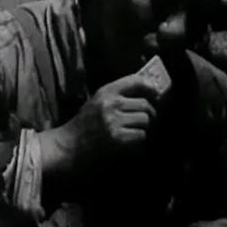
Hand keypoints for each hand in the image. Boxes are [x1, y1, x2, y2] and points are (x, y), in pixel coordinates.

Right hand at [38, 74, 158, 176]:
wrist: (69, 144)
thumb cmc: (85, 123)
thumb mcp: (98, 100)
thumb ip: (119, 94)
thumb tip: (148, 92)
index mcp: (105, 91)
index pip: (135, 81)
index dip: (150, 86)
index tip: (157, 93)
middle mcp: (110, 104)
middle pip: (144, 104)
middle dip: (149, 113)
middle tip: (148, 118)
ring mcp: (114, 121)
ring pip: (145, 120)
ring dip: (144, 127)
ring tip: (135, 130)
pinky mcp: (117, 138)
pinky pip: (141, 135)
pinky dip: (139, 139)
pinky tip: (130, 140)